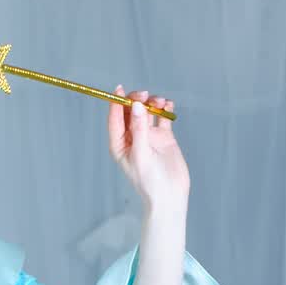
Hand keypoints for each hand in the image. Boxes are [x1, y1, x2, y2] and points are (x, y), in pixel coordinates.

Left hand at [109, 85, 190, 208]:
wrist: (170, 196)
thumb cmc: (150, 182)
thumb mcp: (141, 155)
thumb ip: (139, 130)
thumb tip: (135, 106)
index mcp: (120, 145)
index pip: (115, 120)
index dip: (116, 103)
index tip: (119, 89)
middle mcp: (133, 138)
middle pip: (130, 112)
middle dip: (136, 101)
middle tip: (144, 96)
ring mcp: (149, 136)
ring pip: (147, 112)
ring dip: (152, 103)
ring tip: (160, 102)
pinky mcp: (164, 137)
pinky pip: (163, 118)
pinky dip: (165, 109)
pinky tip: (168, 105)